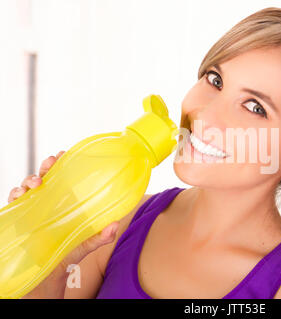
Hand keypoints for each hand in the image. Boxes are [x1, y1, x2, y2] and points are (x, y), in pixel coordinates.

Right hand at [7, 151, 118, 297]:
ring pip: (25, 188)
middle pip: (43, 179)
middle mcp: (46, 205)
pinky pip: (12, 204)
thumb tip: (115, 225)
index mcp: (63, 205)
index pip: (61, 180)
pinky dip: (14, 196)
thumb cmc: (65, 258)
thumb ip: (98, 238)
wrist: (45, 280)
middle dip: (45, 167)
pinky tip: (19, 195)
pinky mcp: (17, 221)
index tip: (65, 154)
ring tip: (36, 183)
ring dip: (29, 180)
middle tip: (51, 161)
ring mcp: (30, 212)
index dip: (61, 165)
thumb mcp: (83, 247)